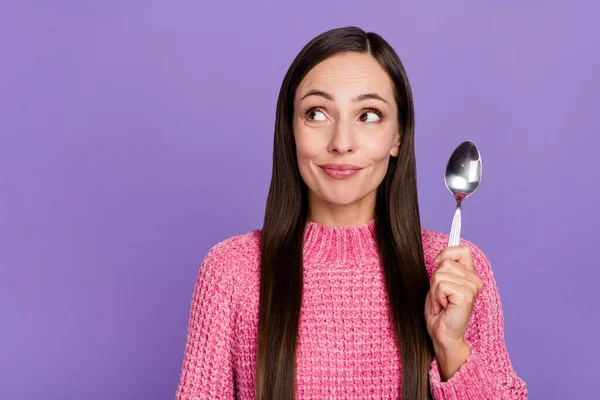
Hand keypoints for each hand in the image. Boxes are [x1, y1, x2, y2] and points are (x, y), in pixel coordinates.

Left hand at [425, 245, 482, 378]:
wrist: (442, 334)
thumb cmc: (440, 312)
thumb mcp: (439, 285)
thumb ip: (444, 270)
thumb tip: (439, 257)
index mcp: (470, 276)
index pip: (463, 250)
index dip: (447, 253)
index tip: (437, 264)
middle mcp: (474, 280)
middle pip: (445, 262)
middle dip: (434, 281)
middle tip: (440, 298)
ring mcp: (472, 287)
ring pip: (440, 274)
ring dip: (434, 291)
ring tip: (441, 304)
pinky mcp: (466, 295)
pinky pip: (441, 284)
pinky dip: (436, 297)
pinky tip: (443, 307)